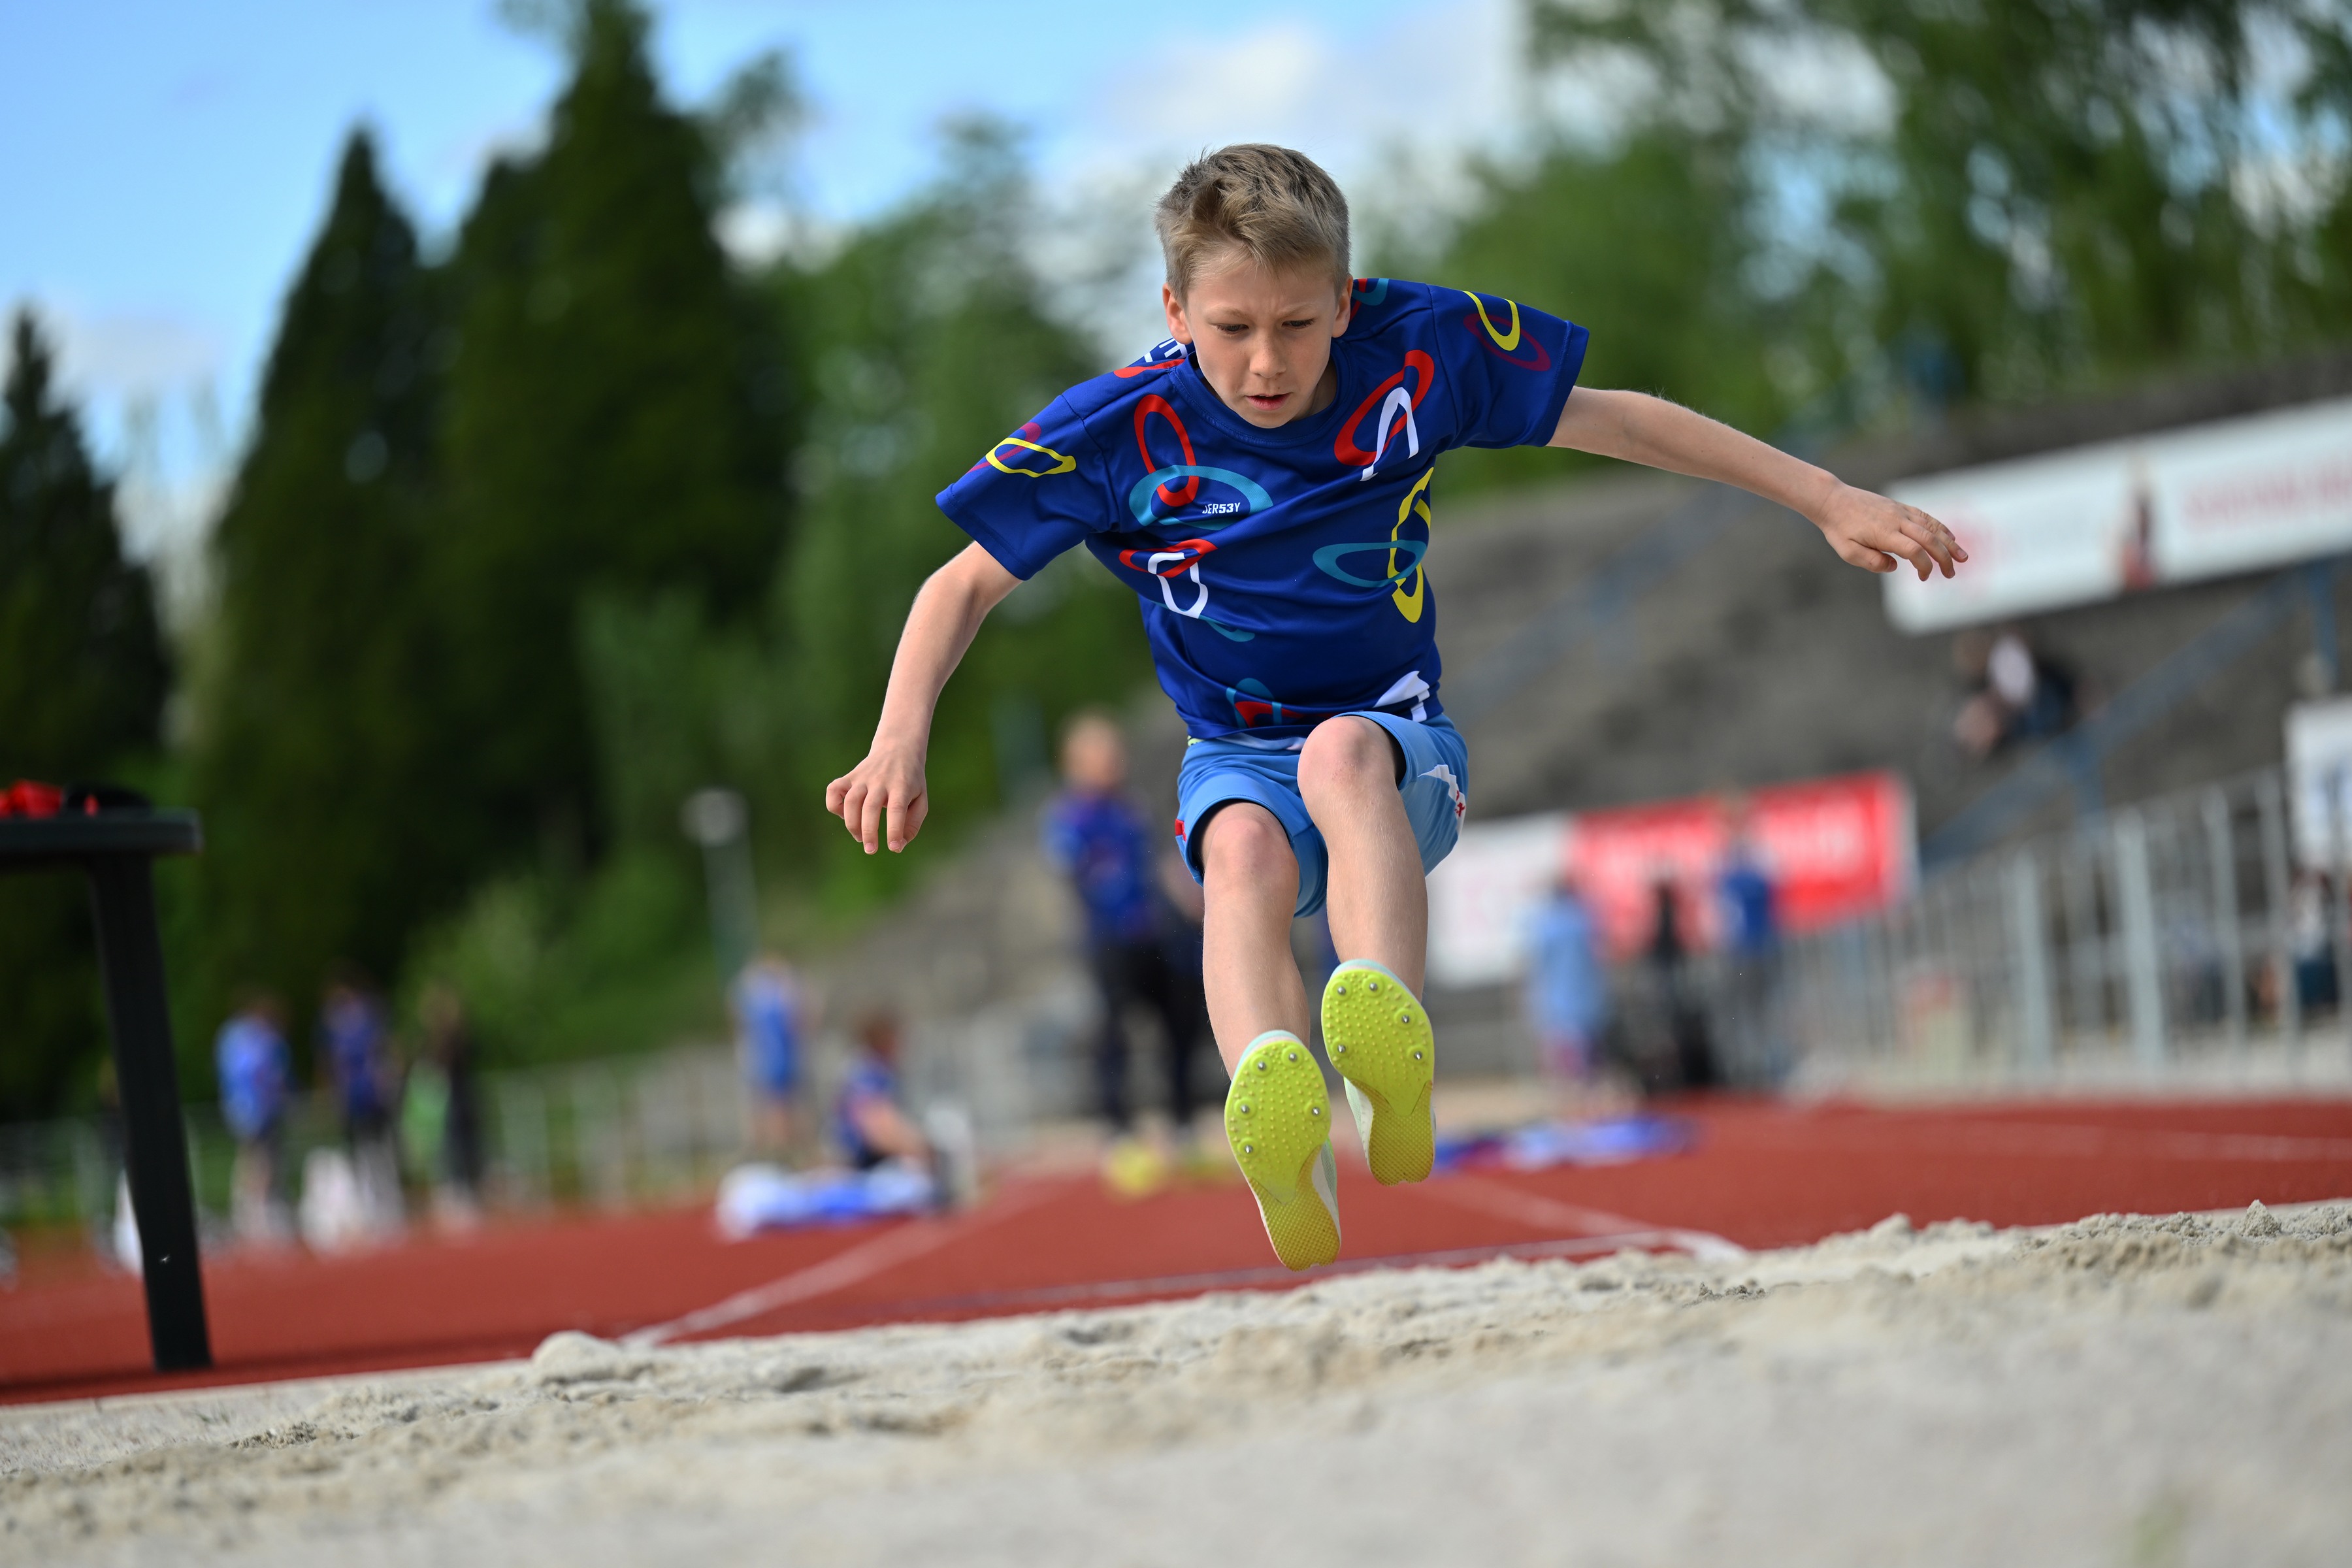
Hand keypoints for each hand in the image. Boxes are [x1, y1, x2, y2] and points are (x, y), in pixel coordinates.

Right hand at [825, 742, 928, 853]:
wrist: (898, 748)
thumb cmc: (911, 781)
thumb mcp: (921, 799)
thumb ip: (913, 823)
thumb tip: (899, 845)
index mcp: (902, 786)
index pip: (896, 809)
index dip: (894, 830)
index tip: (894, 847)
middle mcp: (880, 780)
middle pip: (870, 807)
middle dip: (869, 831)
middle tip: (871, 850)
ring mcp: (863, 777)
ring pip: (851, 801)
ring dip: (852, 823)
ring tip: (860, 837)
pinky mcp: (850, 777)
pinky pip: (833, 790)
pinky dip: (834, 805)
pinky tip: (845, 815)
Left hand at [1812, 483, 1966, 579]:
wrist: (1833, 500)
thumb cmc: (1838, 529)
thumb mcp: (1847, 552)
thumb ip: (1871, 562)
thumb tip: (1894, 567)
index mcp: (1884, 534)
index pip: (1914, 550)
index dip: (1924, 565)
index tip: (1924, 578)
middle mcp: (1897, 520)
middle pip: (1929, 538)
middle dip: (1945, 557)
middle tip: (1952, 573)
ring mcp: (1900, 511)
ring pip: (1932, 526)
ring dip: (1949, 542)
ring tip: (1963, 557)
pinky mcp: (1900, 507)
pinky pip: (1925, 516)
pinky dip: (1940, 527)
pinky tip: (1950, 537)